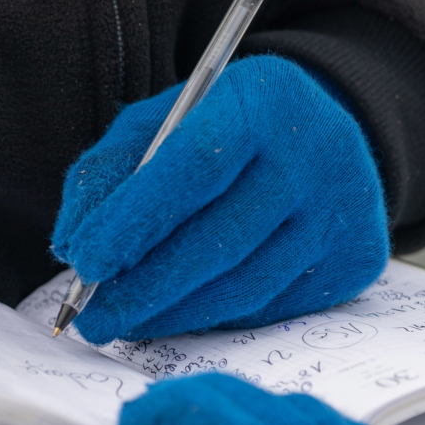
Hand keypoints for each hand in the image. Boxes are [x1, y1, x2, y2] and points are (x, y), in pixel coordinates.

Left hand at [52, 55, 388, 343]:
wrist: (324, 140)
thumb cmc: (227, 131)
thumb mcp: (163, 124)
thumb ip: (109, 172)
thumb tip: (71, 244)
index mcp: (261, 100)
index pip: (192, 166)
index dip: (134, 220)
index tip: (85, 263)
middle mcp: (313, 156)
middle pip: (220, 240)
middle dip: (146, 289)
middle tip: (94, 319)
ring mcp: (340, 215)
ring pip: (246, 286)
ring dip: (175, 315)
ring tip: (126, 324)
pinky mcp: (352, 263)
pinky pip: (269, 306)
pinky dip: (214, 318)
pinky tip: (178, 316)